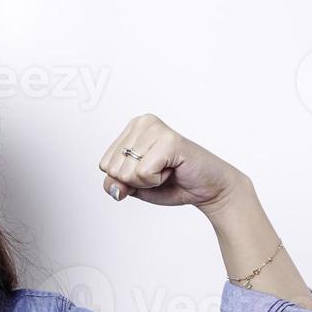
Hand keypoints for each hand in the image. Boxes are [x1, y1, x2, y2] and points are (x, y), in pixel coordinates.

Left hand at [98, 113, 245, 213]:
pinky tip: (172, 169)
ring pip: (126, 172)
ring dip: (148, 181)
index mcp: (131, 129)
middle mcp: (142, 122)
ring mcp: (156, 129)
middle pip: (113, 169)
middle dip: (136, 180)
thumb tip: (113, 186)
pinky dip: (157, 181)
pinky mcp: (169, 141)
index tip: (149, 172)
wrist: (207, 189)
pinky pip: (143, 173)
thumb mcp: (135, 187)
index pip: (104, 165)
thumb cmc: (172, 183)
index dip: (125, 180)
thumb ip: (116, 184)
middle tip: (160, 172)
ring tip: (166, 169)